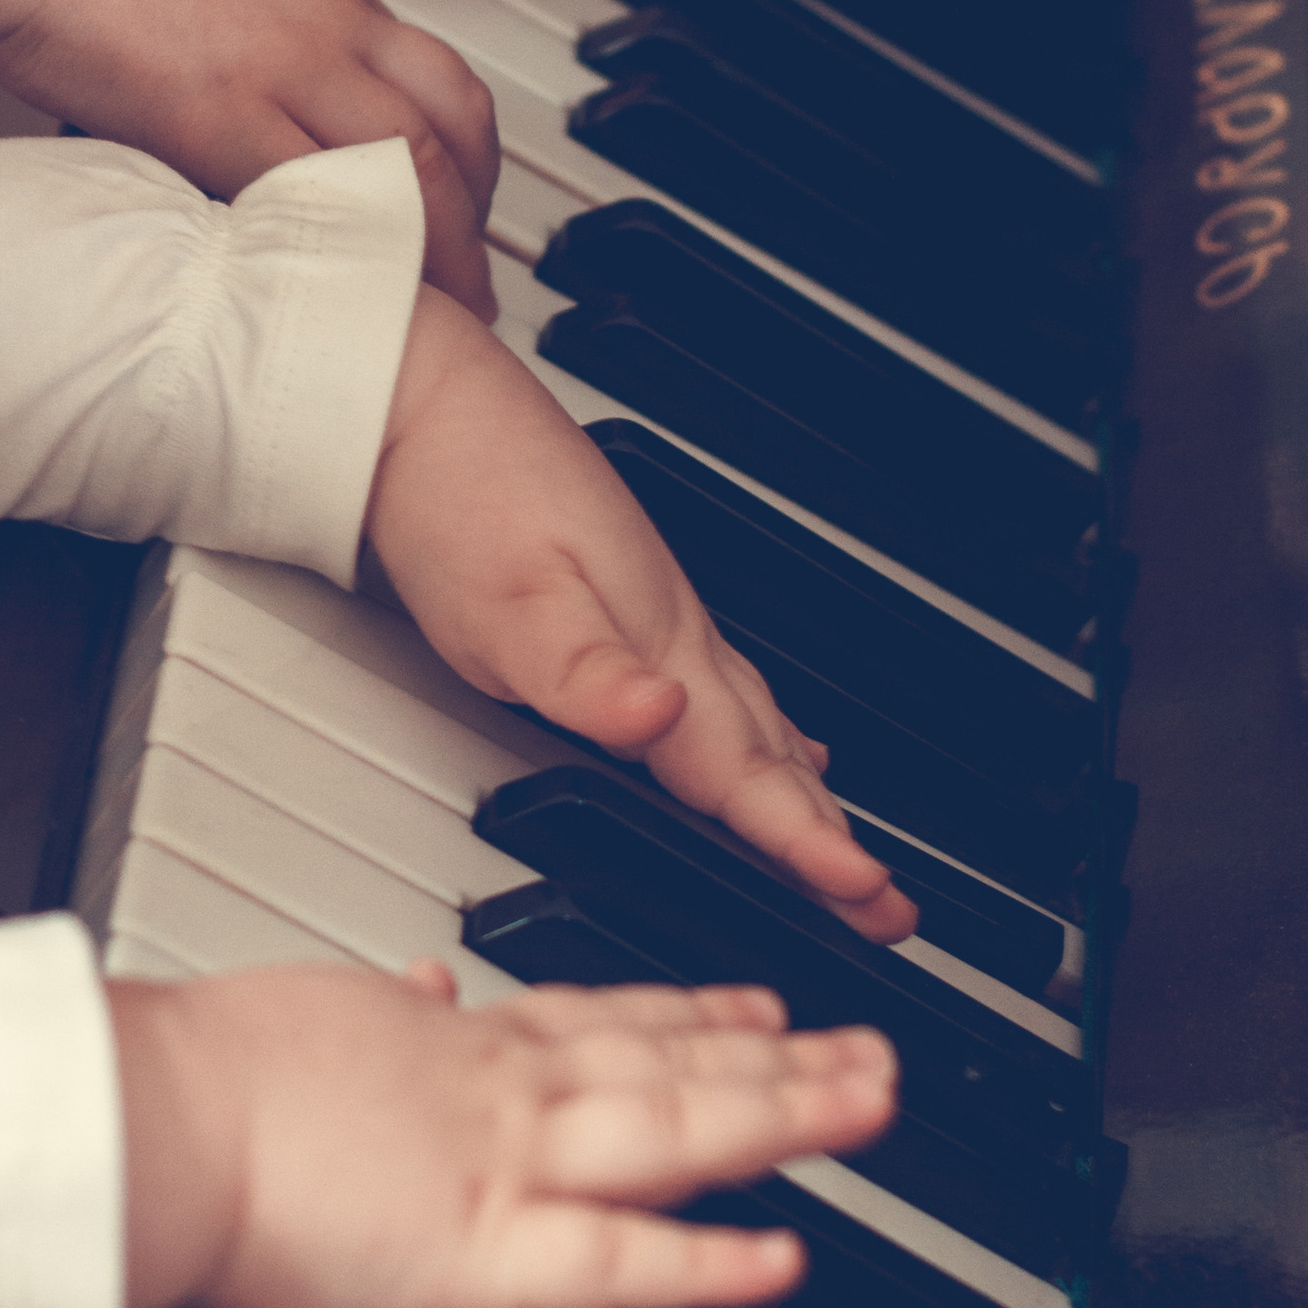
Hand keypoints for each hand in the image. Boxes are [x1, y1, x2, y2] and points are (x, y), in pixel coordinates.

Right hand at [0, 0, 502, 316]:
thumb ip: (222, 13)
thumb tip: (211, 72)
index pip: (432, 72)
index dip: (464, 151)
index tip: (461, 207)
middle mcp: (319, 22)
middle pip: (450, 122)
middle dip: (479, 213)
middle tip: (480, 285)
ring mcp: (275, 64)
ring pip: (409, 163)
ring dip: (439, 250)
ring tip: (444, 320)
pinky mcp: (212, 106)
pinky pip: (314, 193)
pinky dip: (351, 251)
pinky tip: (358, 304)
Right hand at [112, 957, 897, 1307]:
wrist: (164, 1116)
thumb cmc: (209, 1073)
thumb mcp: (320, 1006)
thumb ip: (387, 1005)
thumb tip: (416, 980)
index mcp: (459, 1039)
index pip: (605, 1018)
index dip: (694, 1014)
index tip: (759, 1008)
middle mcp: (506, 1090)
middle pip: (672, 1065)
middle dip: (783, 1061)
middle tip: (874, 1051)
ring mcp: (509, 1164)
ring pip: (678, 1132)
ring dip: (786, 1119)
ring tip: (871, 1109)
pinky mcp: (487, 1249)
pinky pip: (621, 1259)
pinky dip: (706, 1261)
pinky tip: (781, 1259)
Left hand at [366, 289, 920, 935]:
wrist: (417, 400)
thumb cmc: (457, 496)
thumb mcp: (507, 601)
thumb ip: (583, 674)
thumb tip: (658, 719)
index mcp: (656, 640)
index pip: (740, 770)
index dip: (801, 841)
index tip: (867, 894)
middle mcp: (672, 631)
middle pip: (766, 757)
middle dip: (827, 835)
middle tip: (890, 908)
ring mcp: (656, 613)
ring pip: (753, 725)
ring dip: (802, 795)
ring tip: (846, 850)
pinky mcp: (627, 602)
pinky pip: (725, 692)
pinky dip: (763, 737)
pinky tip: (778, 748)